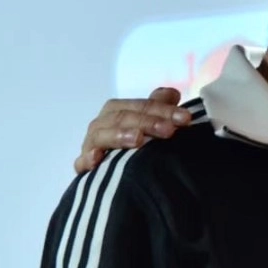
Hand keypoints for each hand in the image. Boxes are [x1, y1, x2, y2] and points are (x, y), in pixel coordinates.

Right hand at [75, 87, 192, 173]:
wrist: (119, 174)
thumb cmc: (139, 142)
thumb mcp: (152, 122)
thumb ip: (159, 106)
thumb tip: (172, 93)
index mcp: (119, 111)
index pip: (141, 105)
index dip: (164, 110)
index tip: (186, 118)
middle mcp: (103, 124)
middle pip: (123, 117)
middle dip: (148, 122)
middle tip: (170, 130)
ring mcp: (92, 144)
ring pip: (102, 135)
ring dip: (120, 135)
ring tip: (138, 139)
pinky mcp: (85, 166)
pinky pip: (81, 162)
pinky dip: (87, 159)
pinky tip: (96, 159)